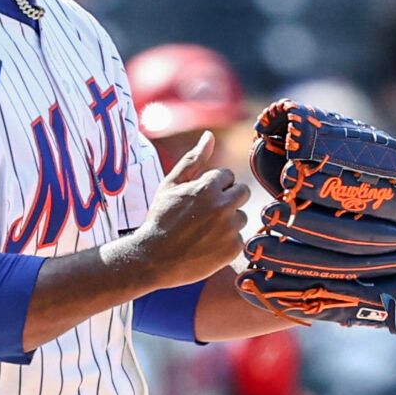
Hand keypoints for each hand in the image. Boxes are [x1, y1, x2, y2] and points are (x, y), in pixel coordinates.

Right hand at [124, 131, 250, 288]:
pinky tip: (207, 246)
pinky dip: (226, 242)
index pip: (228, 176)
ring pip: (241, 216)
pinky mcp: (233, 248)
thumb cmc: (160, 218)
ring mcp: (230, 228)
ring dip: (228, 222)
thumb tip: (210, 136)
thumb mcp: (171, 185)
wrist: (153, 258)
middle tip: (205, 214)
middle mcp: (223, 206)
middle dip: (227, 199)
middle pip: (243, 192)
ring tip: (203, 232)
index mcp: (208, 186)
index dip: (212, 187)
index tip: (197, 200)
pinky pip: (239, 238)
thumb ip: (193, 160)